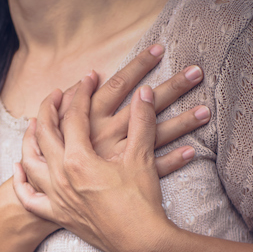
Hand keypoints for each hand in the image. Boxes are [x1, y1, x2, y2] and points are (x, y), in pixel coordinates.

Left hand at [14, 79, 175, 251]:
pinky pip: (29, 198)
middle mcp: (59, 176)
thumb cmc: (141, 201)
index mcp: (78, 159)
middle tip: (57, 94)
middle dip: (49, 108)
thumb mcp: (141, 157)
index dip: (81, 93)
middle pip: (44, 133)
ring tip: (35, 125)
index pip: (73, 116)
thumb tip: (145, 91)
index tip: (88, 78)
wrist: (141, 243)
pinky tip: (20, 168)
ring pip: (29, 162)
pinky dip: (21, 181)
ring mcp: (55, 197)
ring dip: (29, 139)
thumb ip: (142, 120)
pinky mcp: (58, 214)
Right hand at [55, 45, 207, 174]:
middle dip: (172, 86)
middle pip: (146, 106)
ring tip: (206, 110)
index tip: (158, 50)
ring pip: (155, 136)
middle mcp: (106, 135)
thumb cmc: (52, 161)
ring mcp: (118, 158)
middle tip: (196, 71)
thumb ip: (70, 103)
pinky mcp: (125, 179)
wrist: (47, 201)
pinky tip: (192, 151)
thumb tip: (86, 78)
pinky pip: (154, 169)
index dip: (138, 66)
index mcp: (89, 120)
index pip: (117, 85)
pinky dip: (173, 160)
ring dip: (182, 122)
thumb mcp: (57, 127)